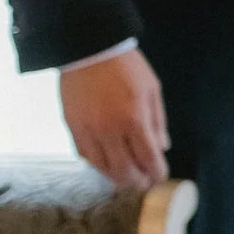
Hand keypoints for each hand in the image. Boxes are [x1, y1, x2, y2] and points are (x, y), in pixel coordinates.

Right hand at [59, 48, 170, 189]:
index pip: (148, 158)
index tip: (160, 177)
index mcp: (135, 120)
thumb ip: (157, 121)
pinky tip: (107, 164)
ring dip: (116, 178)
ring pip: (102, 168)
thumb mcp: (152, 90)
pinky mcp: (71, 128)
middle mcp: (110, 131)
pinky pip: (84, 156)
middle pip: (124, 171)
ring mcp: (88, 131)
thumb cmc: (126, 67)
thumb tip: (162, 147)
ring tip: (126, 179)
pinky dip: (97, 165)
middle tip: (144, 184)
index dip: (156, 173)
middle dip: (137, 182)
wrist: (89, 50)